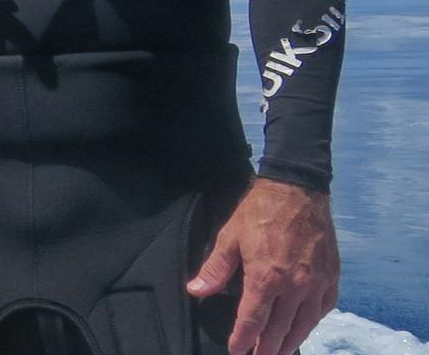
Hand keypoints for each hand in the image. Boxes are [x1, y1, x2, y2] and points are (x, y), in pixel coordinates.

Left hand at [187, 177, 338, 354]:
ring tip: (279, 353)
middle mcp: (293, 288)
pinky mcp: (331, 276)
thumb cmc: (260, 210)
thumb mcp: (230, 235)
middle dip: (266, 350)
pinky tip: (304, 326)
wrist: (297, 187)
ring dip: (289, 343)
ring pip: (303, 326)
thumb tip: (195, 291)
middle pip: (278, 331)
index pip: (252, 322)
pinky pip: (323, 309)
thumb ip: (215, 268)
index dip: (242, 340)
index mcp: (265, 279)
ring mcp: (315, 284)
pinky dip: (311, 322)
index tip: (236, 351)